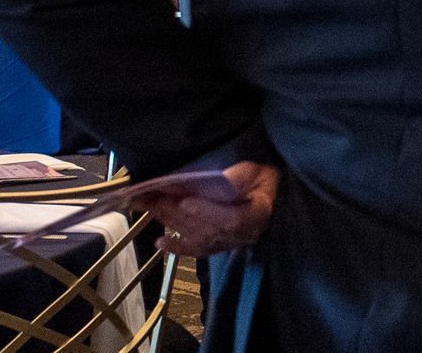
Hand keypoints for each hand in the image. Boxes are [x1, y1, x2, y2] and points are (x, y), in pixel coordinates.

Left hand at [147, 160, 279, 258]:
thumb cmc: (263, 179)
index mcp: (258, 214)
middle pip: (208, 229)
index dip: (208, 212)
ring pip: (198, 238)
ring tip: (151, 207)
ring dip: (173, 223)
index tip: (186, 202)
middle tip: (156, 198)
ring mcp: (230, 243)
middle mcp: (244, 235)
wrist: (269, 195)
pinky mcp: (219, 246)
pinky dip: (178, 248)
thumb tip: (223, 179)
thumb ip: (242, 176)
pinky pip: (197, 250)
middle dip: (179, 214)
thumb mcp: (258, 170)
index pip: (232, 220)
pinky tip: (160, 243)